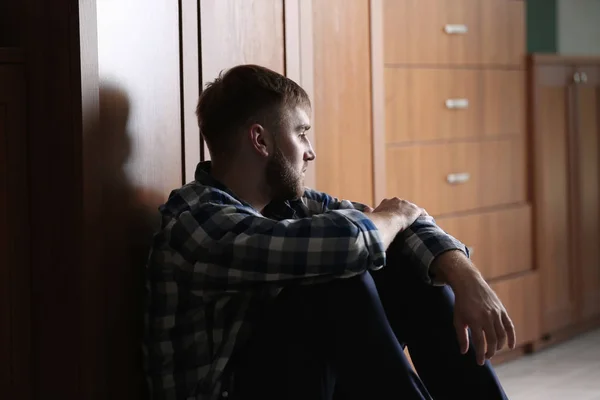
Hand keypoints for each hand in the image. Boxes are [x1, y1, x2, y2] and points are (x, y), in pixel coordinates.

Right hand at [369, 197, 425, 231]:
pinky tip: (426, 223)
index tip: (391, 218)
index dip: (391, 211)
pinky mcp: (415, 210)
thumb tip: (365, 208)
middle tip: (402, 222)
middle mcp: (398, 200)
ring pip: (411, 209)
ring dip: (412, 214)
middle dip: (402, 212)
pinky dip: (423, 217)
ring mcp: (407, 205)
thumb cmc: (378, 219)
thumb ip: (369, 211)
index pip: (390, 205)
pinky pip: (421, 213)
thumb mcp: (372, 214)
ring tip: (413, 223)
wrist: (388, 220)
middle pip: (402, 205)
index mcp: (387, 202)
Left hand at [433, 251, 515, 365]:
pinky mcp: (502, 310)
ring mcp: (496, 314)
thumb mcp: (458, 319)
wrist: (469, 284)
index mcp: (474, 320)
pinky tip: (510, 346)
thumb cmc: (462, 303)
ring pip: (502, 335)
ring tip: (493, 350)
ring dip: (498, 346)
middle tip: (486, 357)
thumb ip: (461, 336)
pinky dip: (511, 337)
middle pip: (492, 341)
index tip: (480, 362)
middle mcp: (487, 317)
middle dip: (490, 352)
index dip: (481, 354)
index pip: (480, 343)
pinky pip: (510, 326)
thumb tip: (464, 352)